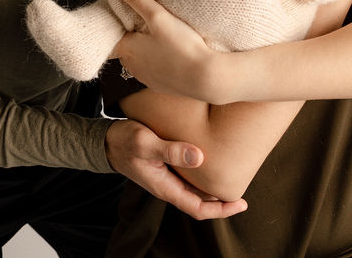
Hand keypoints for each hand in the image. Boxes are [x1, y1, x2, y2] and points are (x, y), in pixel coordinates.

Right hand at [105, 119, 247, 218]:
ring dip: (214, 186)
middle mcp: (168, 186)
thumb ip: (170, 151)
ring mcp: (167, 177)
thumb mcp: (146, 143)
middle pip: (201, 201)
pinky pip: (190, 176)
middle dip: (222, 199)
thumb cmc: (123, 141)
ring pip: (196, 189)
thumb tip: (200, 158)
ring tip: (234, 174)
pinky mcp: (166, 166)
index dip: (221, 210)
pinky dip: (204, 173)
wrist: (106, 140)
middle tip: (245, 187)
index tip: (241, 203)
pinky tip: (214, 160)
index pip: (198, 209)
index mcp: (165, 187)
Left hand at [111, 0, 229, 103]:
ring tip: (163, 35)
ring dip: (147, 48)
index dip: (114, 26)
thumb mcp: (158, 16)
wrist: (207, 78)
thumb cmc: (181, 47)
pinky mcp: (161, 85)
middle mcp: (132, 67)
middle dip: (133, 35)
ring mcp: (146, 78)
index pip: (109, 37)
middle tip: (147, 21)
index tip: (122, 16)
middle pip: (126, 46)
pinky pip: (155, 70)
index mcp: (127, 50)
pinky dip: (160, 61)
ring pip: (141, 58)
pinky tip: (173, 52)